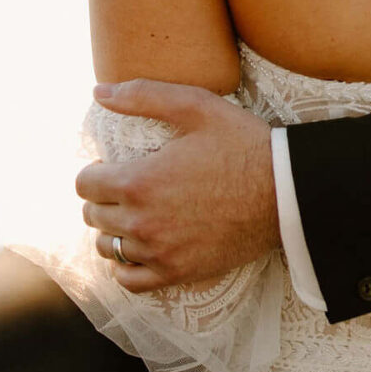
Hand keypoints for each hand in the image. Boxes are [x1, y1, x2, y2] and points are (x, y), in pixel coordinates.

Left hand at [76, 79, 277, 291]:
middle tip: (125, 188)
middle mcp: (142, 222)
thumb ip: (143, 95)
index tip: (111, 167)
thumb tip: (98, 91)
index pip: (85, 184)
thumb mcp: (195, 105)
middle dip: (102, 198)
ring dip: (112, 230)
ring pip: (108, 247)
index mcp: (139, 181)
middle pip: (93, 215)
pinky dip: (125, 267)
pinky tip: (139, 249)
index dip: (95, 172)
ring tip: (133, 215)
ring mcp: (159, 252)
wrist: (286, 192)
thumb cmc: (242, 144)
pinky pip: (130, 281)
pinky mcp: (178, 273)